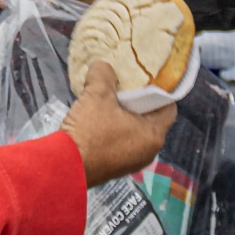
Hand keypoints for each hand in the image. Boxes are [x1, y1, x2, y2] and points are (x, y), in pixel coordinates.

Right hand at [61, 62, 175, 186]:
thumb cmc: (90, 131)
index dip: (159, 90)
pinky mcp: (116, 168)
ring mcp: (132, 162)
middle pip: (151, 119)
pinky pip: (122, 142)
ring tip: (109, 101)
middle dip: (138, 102)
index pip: (168, 107)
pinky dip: (115, 130)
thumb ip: (103, 74)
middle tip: (124, 86)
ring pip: (135, 131)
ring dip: (124, 116)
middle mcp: (148, 151)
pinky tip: (98, 120)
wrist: (66, 167)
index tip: (144, 79)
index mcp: (153, 135)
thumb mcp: (97, 94)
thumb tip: (103, 66)